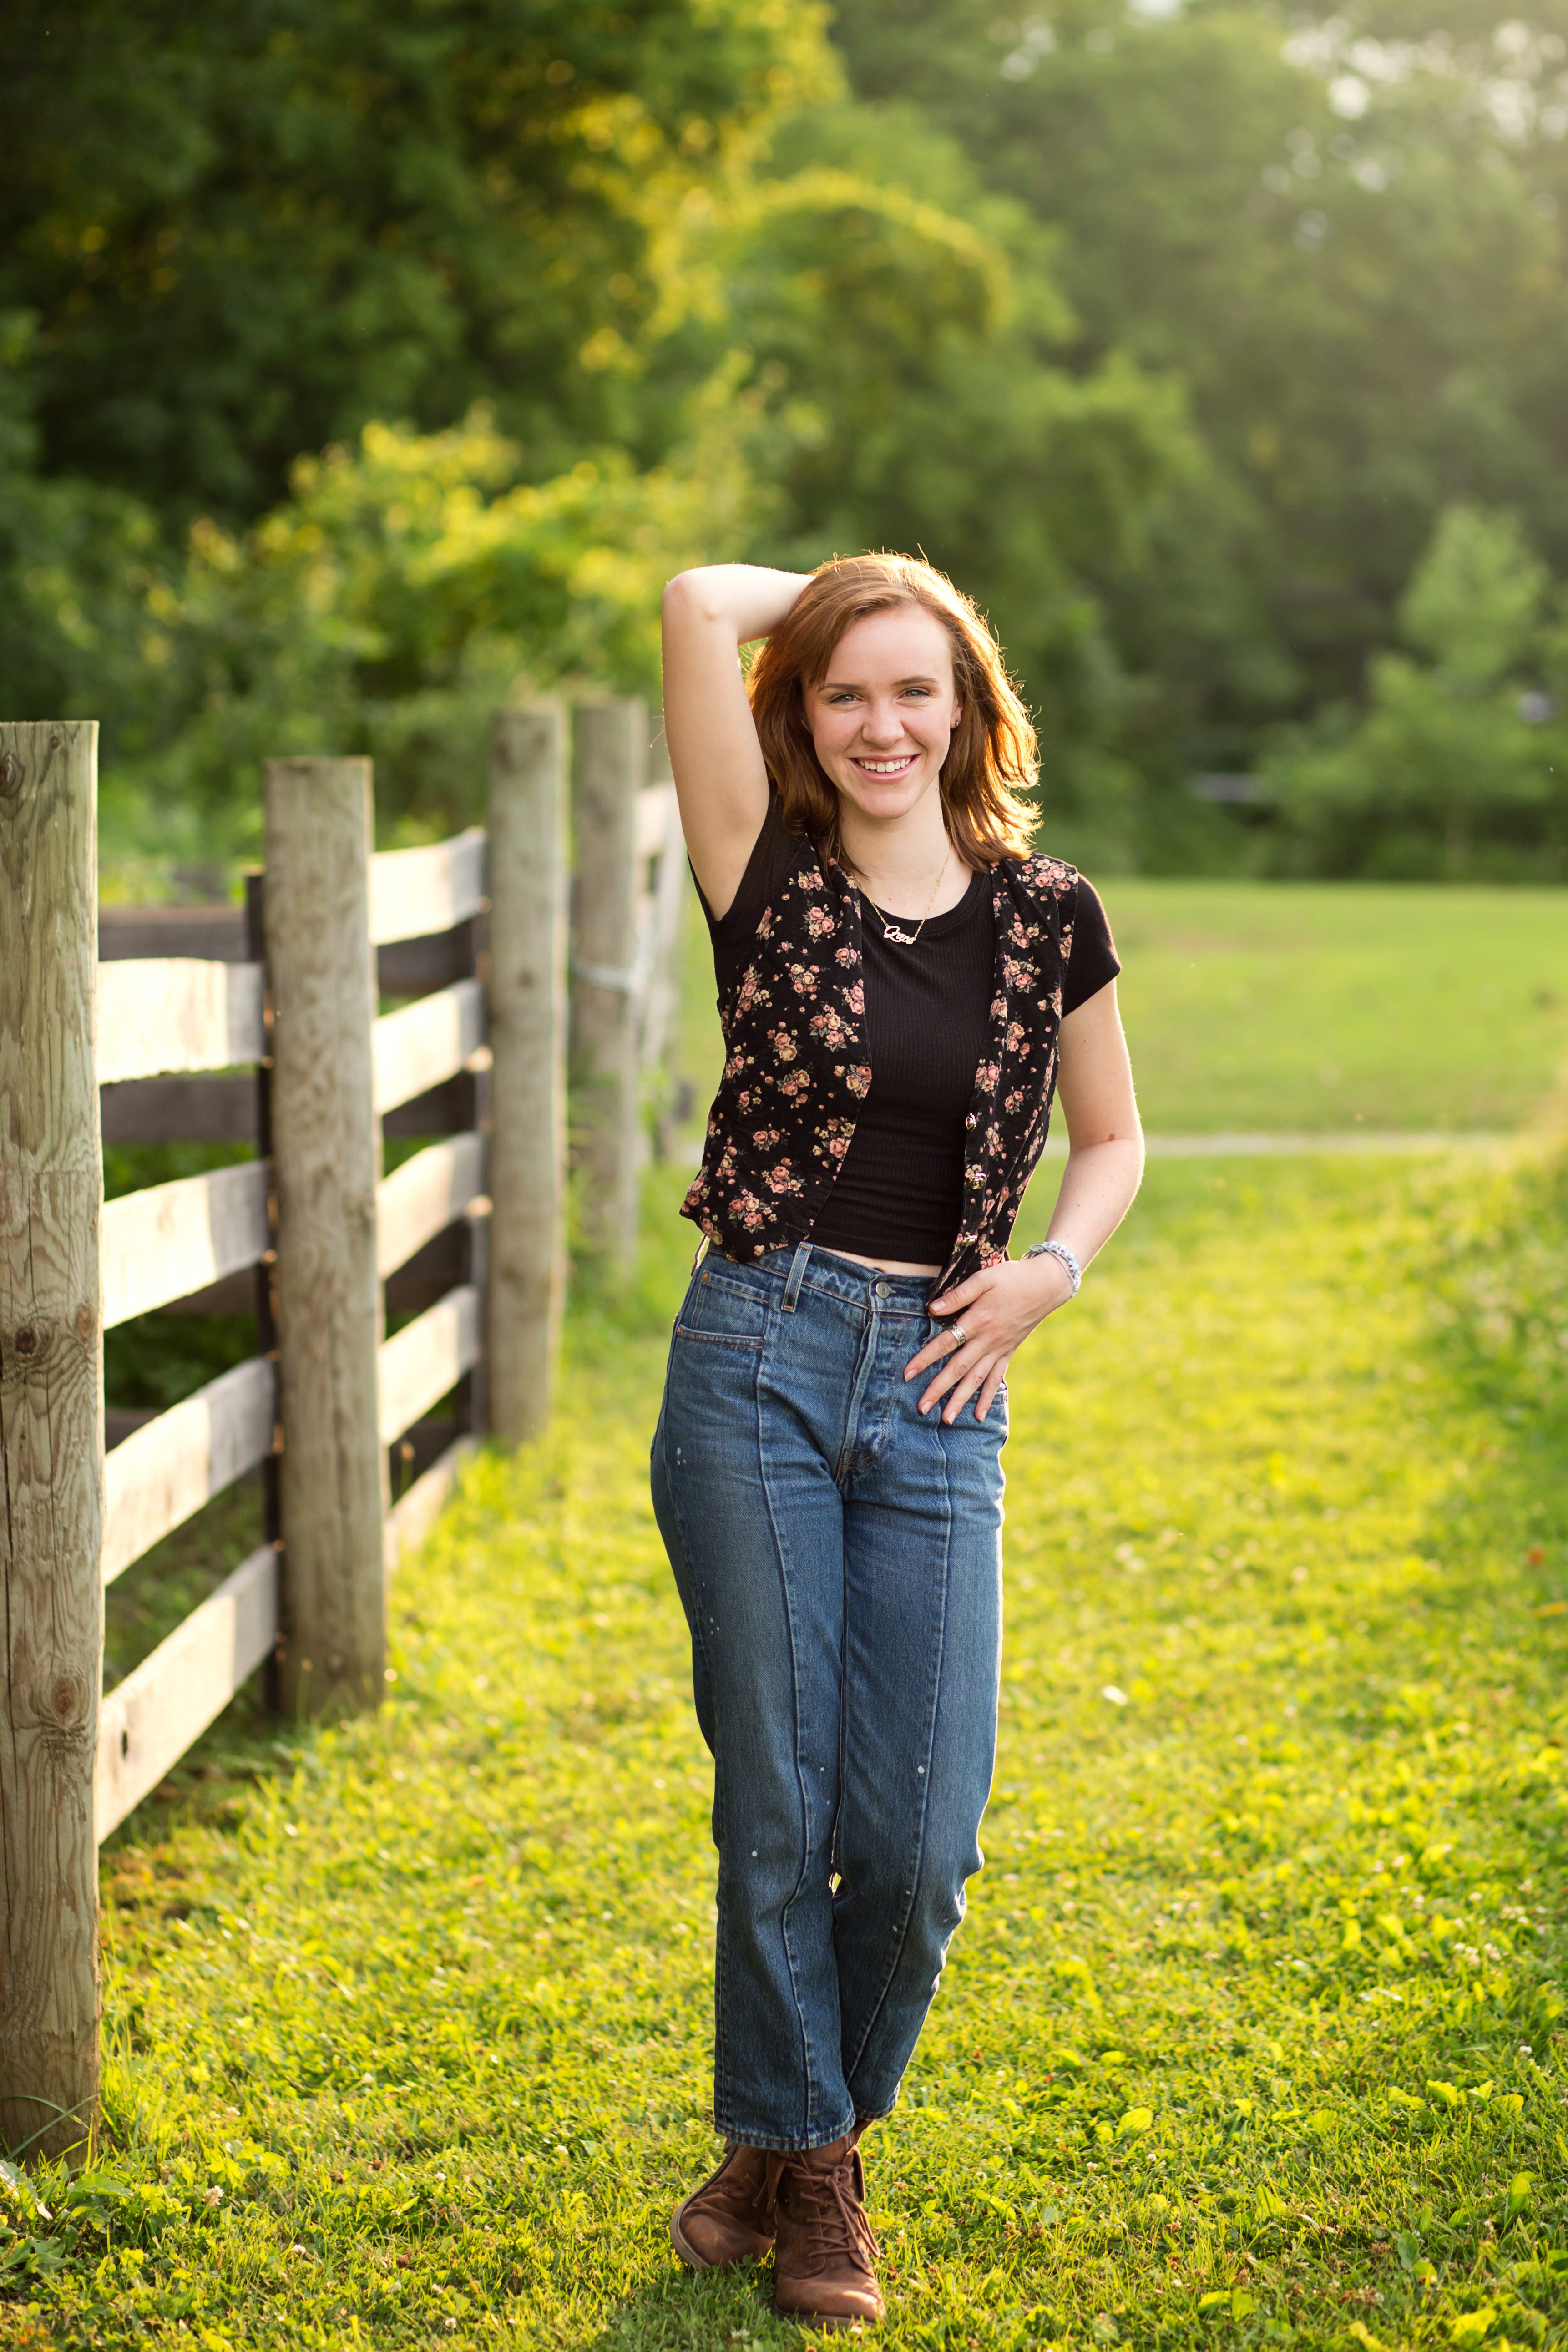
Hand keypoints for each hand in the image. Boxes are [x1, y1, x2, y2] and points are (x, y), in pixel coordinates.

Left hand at [904, 1254, 1074, 1423]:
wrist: (1046, 1285)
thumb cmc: (1011, 1278)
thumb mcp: (983, 1278)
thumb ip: (958, 1295)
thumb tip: (932, 1309)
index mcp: (978, 1320)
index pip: (945, 1343)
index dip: (925, 1358)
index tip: (907, 1374)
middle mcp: (987, 1340)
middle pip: (958, 1368)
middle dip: (938, 1389)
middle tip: (922, 1408)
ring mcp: (999, 1349)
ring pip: (976, 1379)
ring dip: (960, 1400)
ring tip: (946, 1420)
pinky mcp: (1008, 1352)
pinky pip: (996, 1379)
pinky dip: (987, 1397)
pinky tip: (979, 1415)